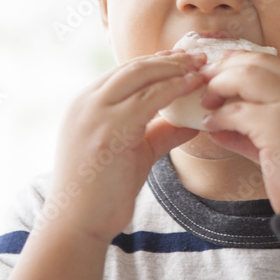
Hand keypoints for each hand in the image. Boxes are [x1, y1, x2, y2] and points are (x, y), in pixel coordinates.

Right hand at [49, 50, 206, 243]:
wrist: (78, 223)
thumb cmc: (103, 191)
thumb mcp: (133, 151)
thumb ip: (158, 132)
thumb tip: (190, 123)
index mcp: (85, 103)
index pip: (125, 71)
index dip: (157, 61)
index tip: (183, 58)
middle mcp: (86, 102)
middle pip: (134, 67)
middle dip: (170, 59)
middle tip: (199, 56)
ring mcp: (95, 113)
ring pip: (141, 75)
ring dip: (175, 68)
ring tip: (201, 67)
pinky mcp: (109, 129)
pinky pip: (148, 98)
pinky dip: (174, 88)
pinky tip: (193, 86)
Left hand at [197, 50, 279, 212]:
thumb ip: (252, 129)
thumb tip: (215, 122)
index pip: (274, 61)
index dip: (241, 60)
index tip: (220, 68)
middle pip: (259, 62)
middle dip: (225, 68)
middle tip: (205, 83)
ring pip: (248, 76)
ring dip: (219, 86)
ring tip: (206, 104)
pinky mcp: (279, 127)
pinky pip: (239, 111)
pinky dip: (219, 116)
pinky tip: (211, 126)